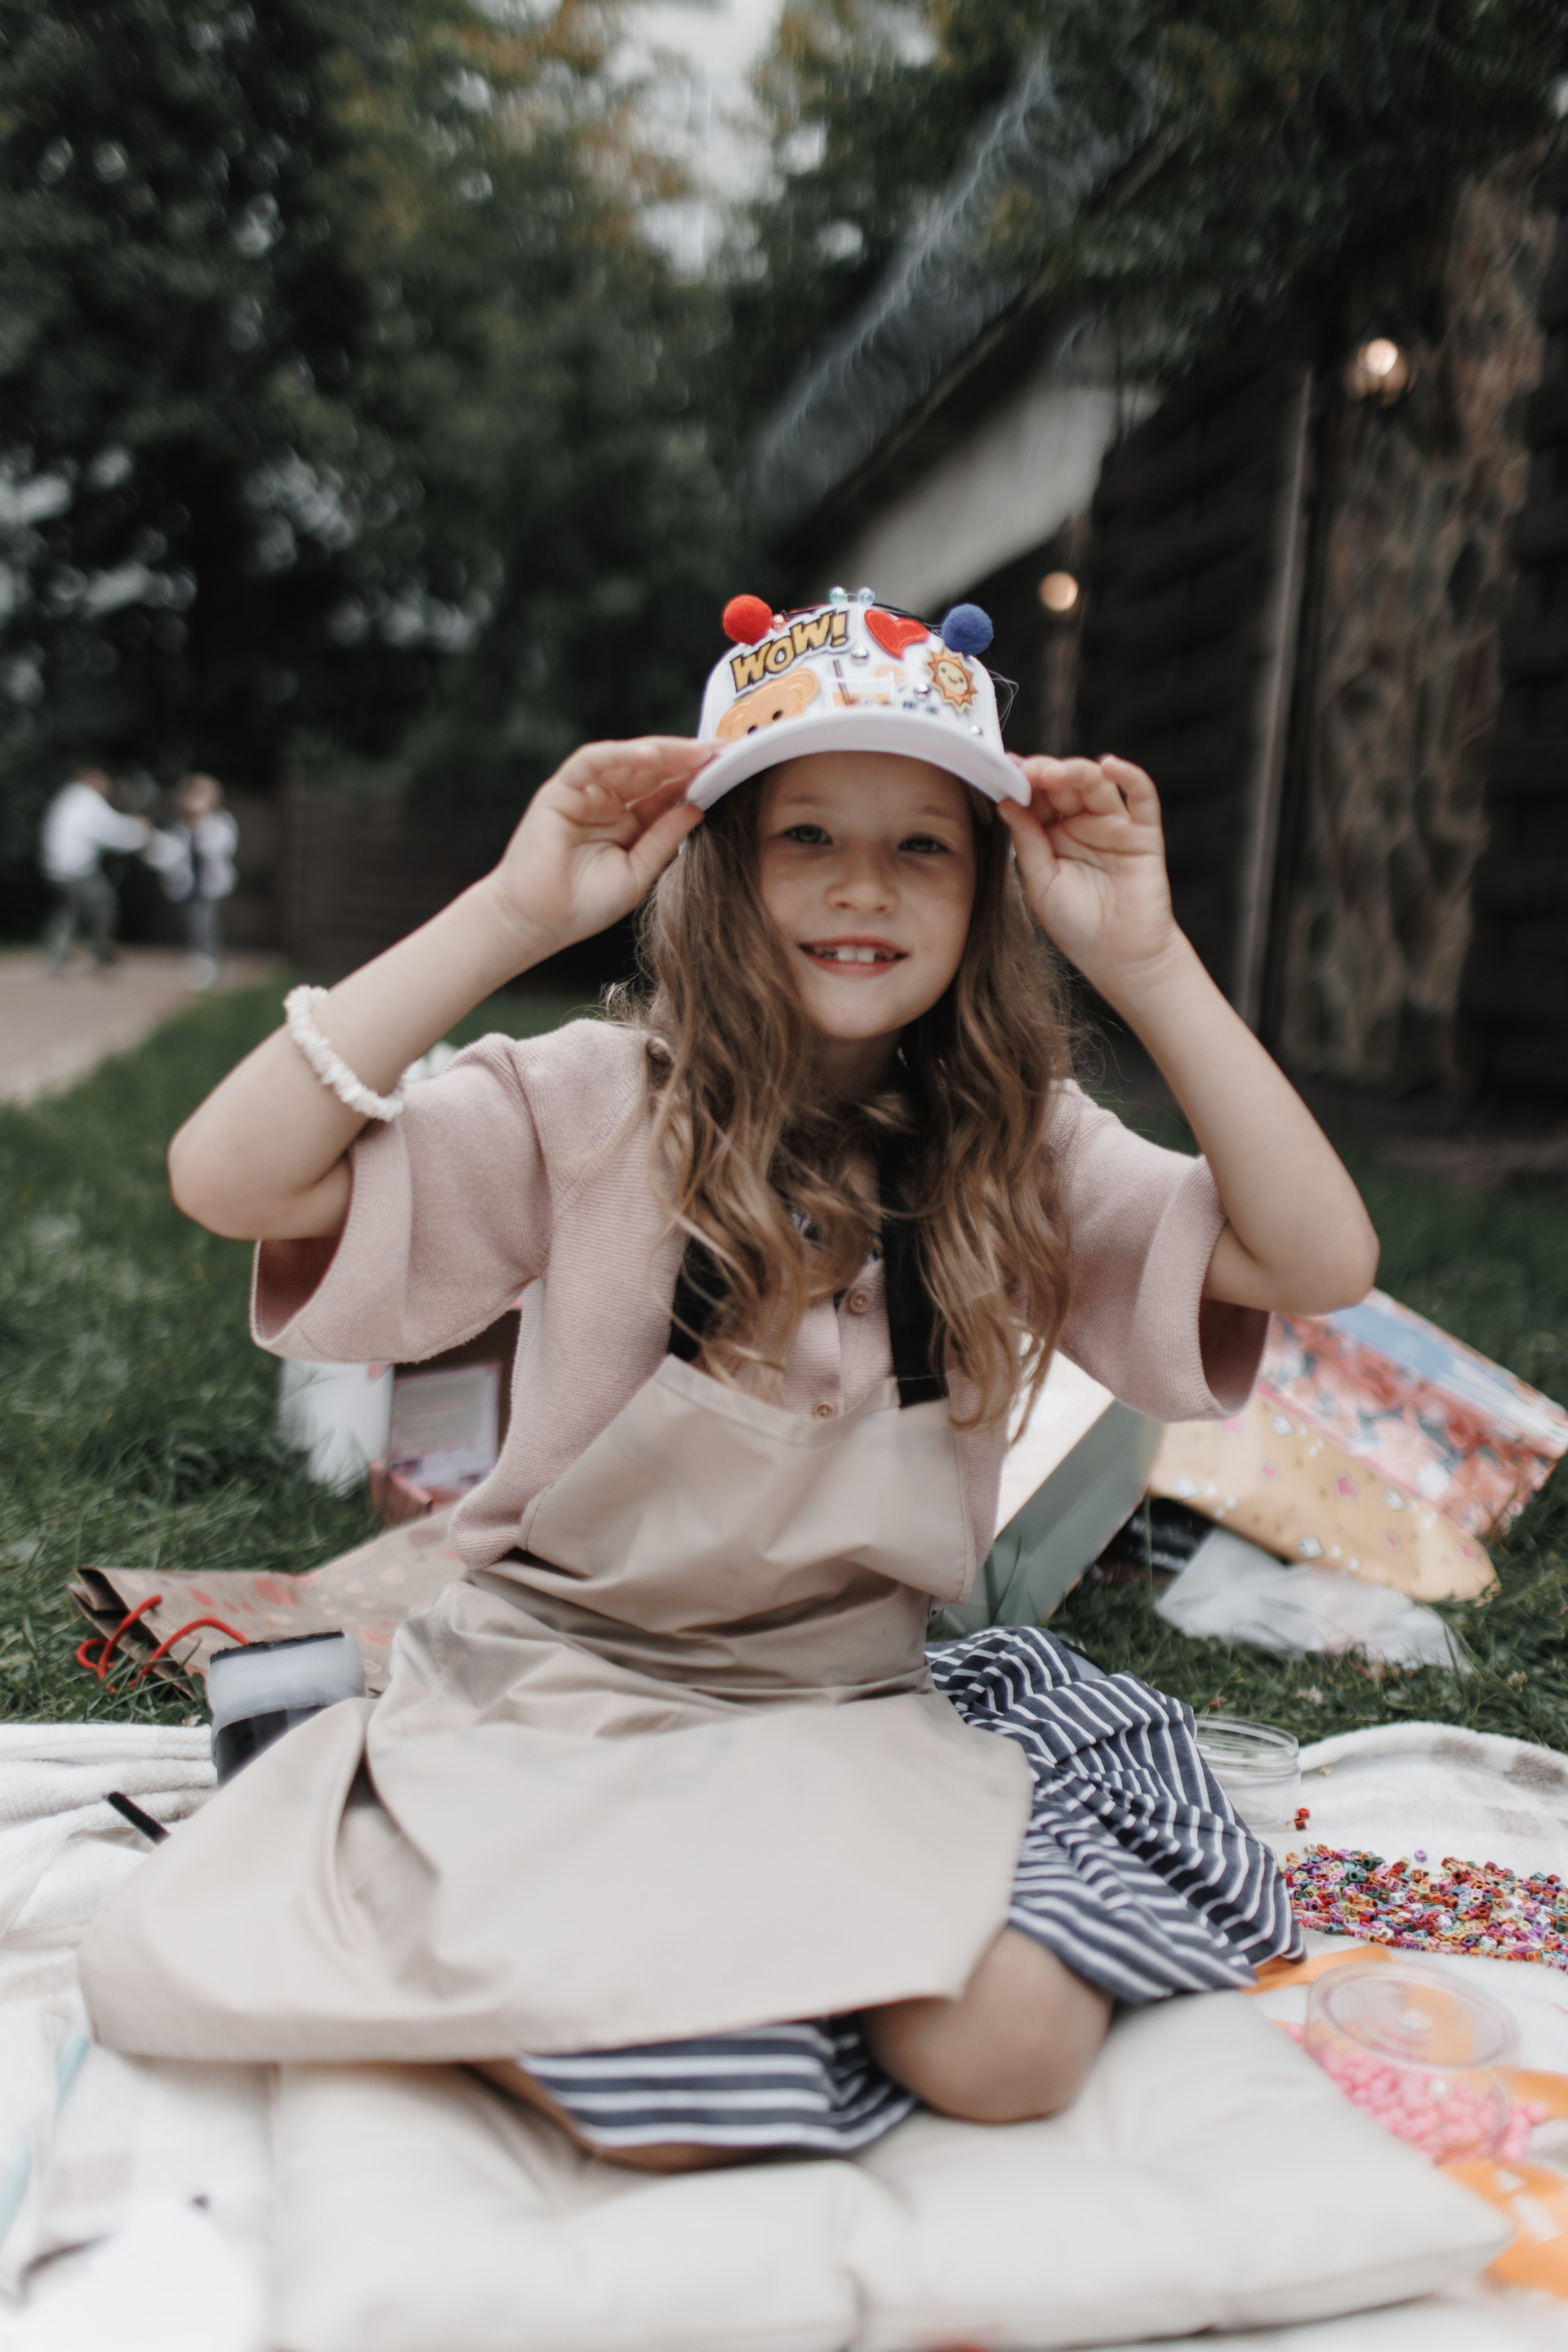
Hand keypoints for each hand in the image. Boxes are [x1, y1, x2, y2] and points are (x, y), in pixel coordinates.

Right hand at [483, 737, 711, 962]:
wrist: (536, 922)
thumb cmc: (583, 906)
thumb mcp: (638, 872)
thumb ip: (665, 838)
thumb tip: (698, 807)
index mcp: (628, 821)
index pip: (667, 791)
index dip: (697, 779)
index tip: (732, 771)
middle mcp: (608, 801)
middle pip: (653, 770)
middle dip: (689, 759)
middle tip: (724, 750)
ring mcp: (584, 793)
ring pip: (627, 760)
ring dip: (664, 753)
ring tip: (698, 751)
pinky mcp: (561, 790)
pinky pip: (593, 761)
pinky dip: (622, 755)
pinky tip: (653, 756)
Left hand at [999, 754, 1181, 1001]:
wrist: (1120, 959)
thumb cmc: (1078, 926)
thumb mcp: (1040, 883)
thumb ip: (1027, 842)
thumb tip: (1006, 802)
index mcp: (1053, 835)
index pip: (1037, 798)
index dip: (1022, 782)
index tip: (1003, 769)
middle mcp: (1083, 825)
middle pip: (1065, 785)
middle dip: (1045, 774)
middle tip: (1026, 772)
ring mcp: (1115, 826)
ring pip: (1097, 784)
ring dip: (1076, 772)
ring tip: (1055, 774)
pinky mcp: (1144, 833)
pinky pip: (1142, 796)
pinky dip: (1129, 776)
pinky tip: (1110, 766)